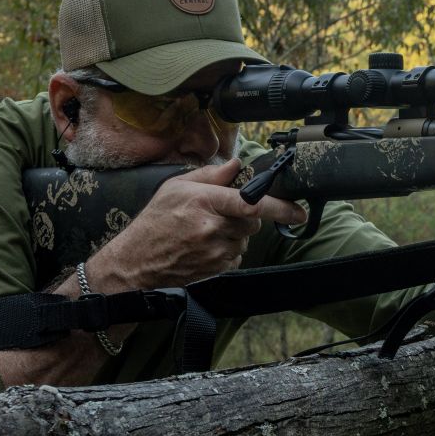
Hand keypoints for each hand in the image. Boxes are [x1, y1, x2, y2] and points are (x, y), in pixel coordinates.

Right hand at [88, 159, 306, 291]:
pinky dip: (227, 250)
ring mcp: (216, 252)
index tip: (299, 211)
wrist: (135, 263)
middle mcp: (213, 228)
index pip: (251, 203)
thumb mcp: (175, 188)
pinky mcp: (216, 270)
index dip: (280, 207)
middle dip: (246, 215)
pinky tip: (204, 246)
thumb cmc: (154, 222)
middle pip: (253, 220)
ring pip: (245, 239)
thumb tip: (237, 165)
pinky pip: (237, 256)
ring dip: (235, 234)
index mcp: (205, 202)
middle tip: (221, 213)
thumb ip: (209, 175)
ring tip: (206, 231)